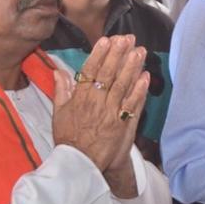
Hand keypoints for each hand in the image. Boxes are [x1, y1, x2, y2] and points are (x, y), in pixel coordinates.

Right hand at [52, 35, 149, 175]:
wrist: (80, 165)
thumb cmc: (69, 139)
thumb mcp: (58, 114)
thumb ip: (61, 91)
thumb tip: (59, 72)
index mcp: (79, 98)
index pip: (90, 71)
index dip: (99, 54)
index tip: (107, 39)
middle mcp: (95, 103)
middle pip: (108, 74)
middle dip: (118, 54)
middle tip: (127, 38)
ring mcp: (110, 113)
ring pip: (122, 86)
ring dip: (131, 67)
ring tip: (139, 51)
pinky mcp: (122, 124)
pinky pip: (132, 104)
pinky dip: (139, 90)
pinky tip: (145, 76)